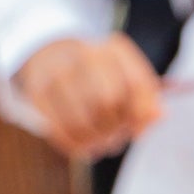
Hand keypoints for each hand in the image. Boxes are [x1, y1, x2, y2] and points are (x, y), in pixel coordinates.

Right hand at [14, 33, 164, 157]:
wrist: (54, 56)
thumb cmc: (103, 77)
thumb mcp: (130, 80)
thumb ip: (148, 99)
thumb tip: (157, 116)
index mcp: (114, 48)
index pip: (135, 84)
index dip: (140, 114)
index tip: (138, 128)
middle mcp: (84, 54)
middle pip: (106, 102)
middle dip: (116, 128)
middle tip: (117, 135)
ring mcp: (57, 72)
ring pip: (81, 122)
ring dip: (97, 141)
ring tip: (102, 142)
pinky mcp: (36, 93)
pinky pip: (59, 131)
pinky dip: (77, 145)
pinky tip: (85, 145)